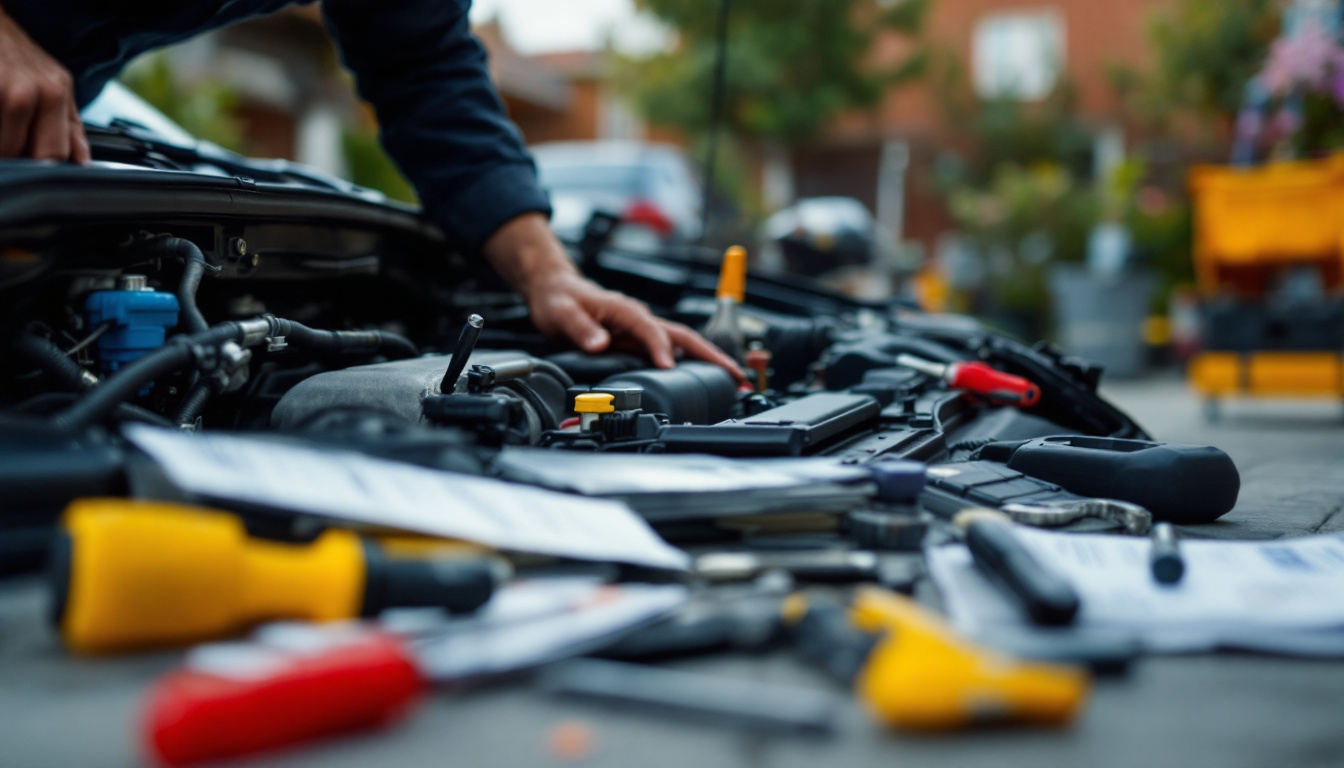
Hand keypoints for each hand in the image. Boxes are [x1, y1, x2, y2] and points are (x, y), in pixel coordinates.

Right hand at [0, 8, 89, 162]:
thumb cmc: (22, 59)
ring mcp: (2, 89)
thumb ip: (70, 125)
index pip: (54, 152)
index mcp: (55, 93)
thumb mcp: (56, 85)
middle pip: (21, 151)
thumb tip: (83, 161)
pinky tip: (0, 120)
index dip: (44, 168)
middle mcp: (29, 91)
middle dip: (16, 157)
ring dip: (2, 144)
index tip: (37, 172)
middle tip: (13, 149)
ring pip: (3, 144)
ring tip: (5, 132)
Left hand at [482, 213, 745, 379]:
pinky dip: (692, 362)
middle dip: (711, 354)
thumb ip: (579, 329)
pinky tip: (705, 376)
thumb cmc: (559, 299)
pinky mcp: (640, 338)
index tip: (669, 366)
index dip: (661, 348)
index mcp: (624, 310)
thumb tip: (599, 344)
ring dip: (709, 359)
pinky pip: (672, 350)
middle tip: (734, 374)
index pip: (650, 329)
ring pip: (683, 343)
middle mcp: (639, 318)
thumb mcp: (561, 314)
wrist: (555, 289)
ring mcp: (642, 329)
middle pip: (683, 336)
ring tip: (733, 379)